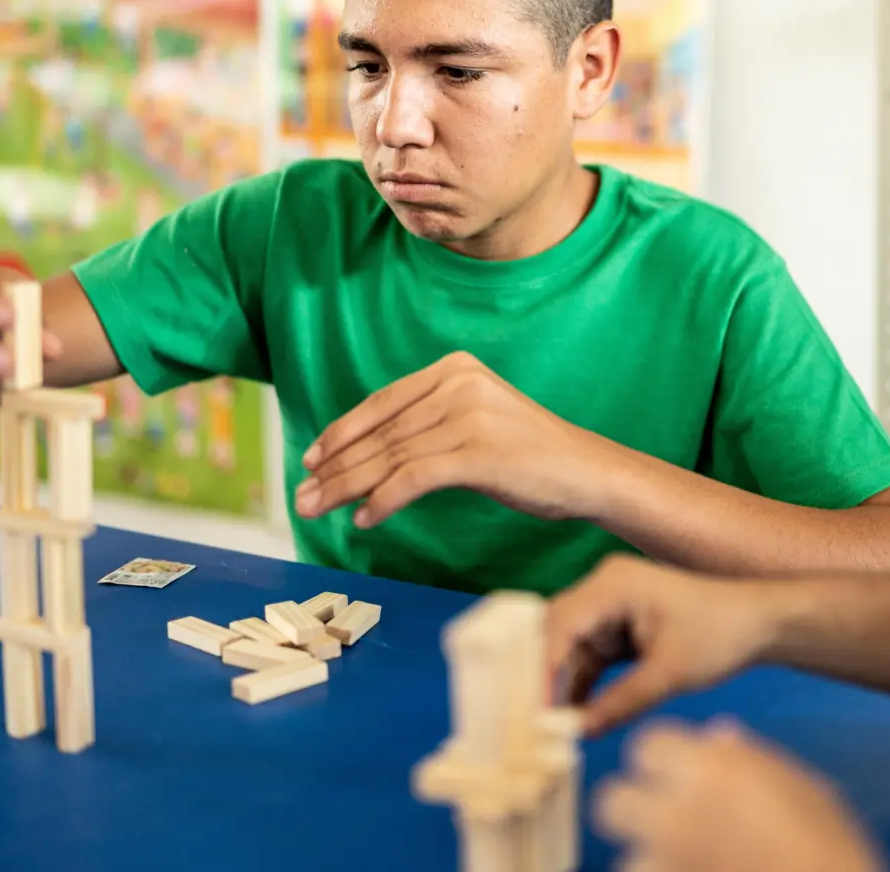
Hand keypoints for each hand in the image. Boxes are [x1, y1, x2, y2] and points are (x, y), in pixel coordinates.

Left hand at [296, 351, 616, 526]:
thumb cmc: (533, 454)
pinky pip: (412, 479)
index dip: (341, 433)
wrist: (587, 471)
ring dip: (346, 489)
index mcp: (455, 368)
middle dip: (335, 468)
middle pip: (380, 433)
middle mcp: (458, 385)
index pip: (381, 402)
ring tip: (319, 510)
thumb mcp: (478, 420)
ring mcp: (468, 417)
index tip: (313, 459)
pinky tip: (365, 519)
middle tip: (302, 496)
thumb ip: (431, 423)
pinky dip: (382, 501)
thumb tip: (372, 455)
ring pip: (389, 457)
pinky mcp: (477, 453)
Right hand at [545, 555, 781, 735]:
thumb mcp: (670, 672)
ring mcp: (609, 607)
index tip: (533, 711)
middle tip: (533, 723)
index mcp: (612, 584)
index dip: (542, 670)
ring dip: (561, 687)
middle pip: (555, 634)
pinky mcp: (617, 627)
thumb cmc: (721, 633)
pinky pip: (587, 658)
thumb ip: (622, 702)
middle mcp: (603, 588)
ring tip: (552, 728)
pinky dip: (581, 686)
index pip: (559, 626)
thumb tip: (580, 731)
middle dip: (544, 678)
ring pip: (567, 650)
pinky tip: (575, 717)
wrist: (759, 624)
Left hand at [595, 717, 883, 871]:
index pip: (645, 746)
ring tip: (691, 863)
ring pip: (628, 859)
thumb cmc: (827, 846)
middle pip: (611, 800)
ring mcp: (668, 861)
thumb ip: (748, 758)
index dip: (660, 761)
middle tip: (663, 822)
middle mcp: (679, 812)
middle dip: (631, 809)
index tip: (677, 776)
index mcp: (713, 768)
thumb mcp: (799, 787)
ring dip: (652, 861)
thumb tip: (719, 734)